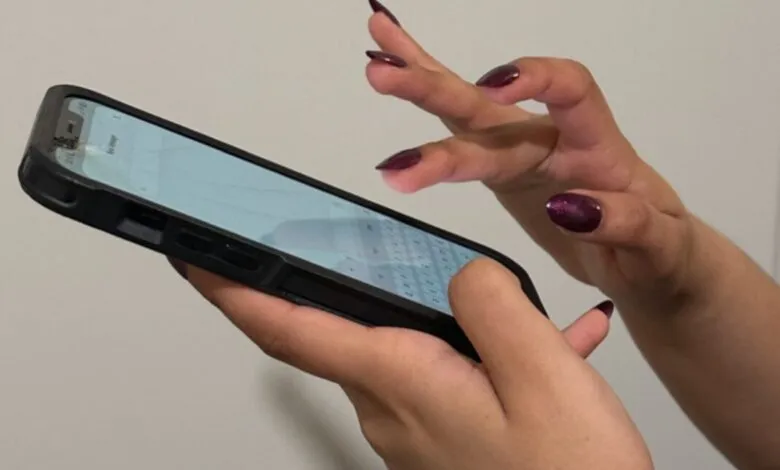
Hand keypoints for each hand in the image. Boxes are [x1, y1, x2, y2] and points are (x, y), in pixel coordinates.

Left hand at [174, 257, 651, 468]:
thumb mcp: (539, 371)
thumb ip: (487, 300)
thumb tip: (459, 274)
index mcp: (398, 382)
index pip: (288, 327)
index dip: (234, 289)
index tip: (196, 256)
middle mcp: (392, 409)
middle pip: (347, 328)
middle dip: (356, 285)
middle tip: (371, 249)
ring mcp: (416, 429)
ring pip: (409, 347)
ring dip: (452, 318)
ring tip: (515, 306)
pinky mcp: (445, 437)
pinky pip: (449, 374)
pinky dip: (485, 351)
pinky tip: (544, 345)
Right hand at [364, 5, 696, 305]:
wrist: (647, 261)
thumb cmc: (662, 250)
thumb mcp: (663, 247)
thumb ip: (627, 224)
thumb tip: (569, 206)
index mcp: (599, 148)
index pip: (571, 90)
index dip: (533, 80)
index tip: (491, 88)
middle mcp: (553, 138)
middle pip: (492, 106)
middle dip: (437, 90)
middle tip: (383, 76)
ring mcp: (523, 152)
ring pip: (466, 114)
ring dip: (419, 88)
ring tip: (373, 64)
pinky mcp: (502, 170)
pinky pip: (461, 135)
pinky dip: (426, 106)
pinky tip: (391, 69)